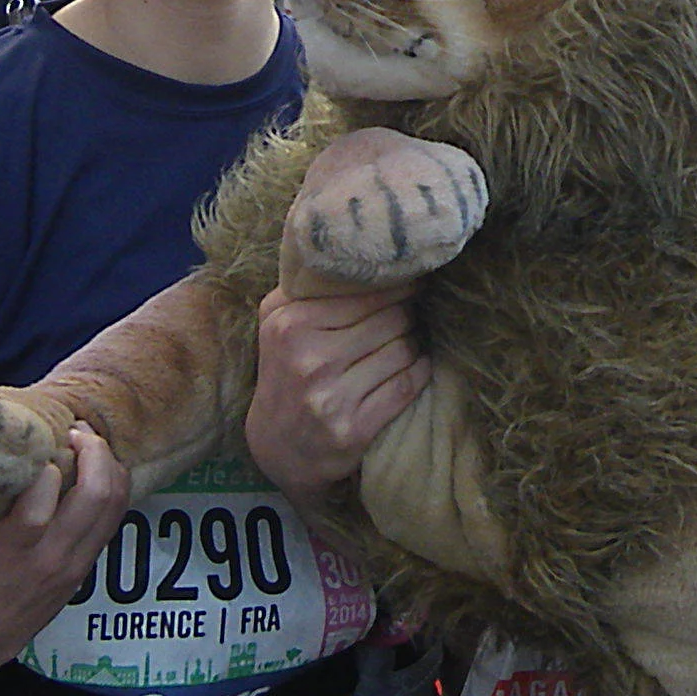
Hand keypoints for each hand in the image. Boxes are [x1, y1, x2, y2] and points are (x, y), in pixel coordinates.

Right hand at [0, 423, 130, 673]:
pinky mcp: (88, 566)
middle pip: (94, 497)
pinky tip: (98, 467)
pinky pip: (114, 517)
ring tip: (89, 441)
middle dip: (94, 451)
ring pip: (114, 504)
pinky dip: (113, 485)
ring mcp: (73, 564)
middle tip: (77, 429)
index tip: (40, 443)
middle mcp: (48, 559)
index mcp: (7, 551)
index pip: (37, 509)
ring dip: (109, 464)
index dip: (45, 470)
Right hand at [244, 279, 423, 504]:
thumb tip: (354, 248)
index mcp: (291, 325)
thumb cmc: (285, 371)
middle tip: (411, 313)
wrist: (277, 447)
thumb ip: (305, 284)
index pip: (367, 292)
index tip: (412, 281)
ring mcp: (331, 398)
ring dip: (414, 344)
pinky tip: (414, 366)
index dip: (397, 286)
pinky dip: (419, 371)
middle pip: (392, 319)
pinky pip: (408, 385)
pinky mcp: (353, 429)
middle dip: (407, 315)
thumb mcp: (277, 322)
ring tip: (407, 341)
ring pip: (404, 350)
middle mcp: (309, 360)